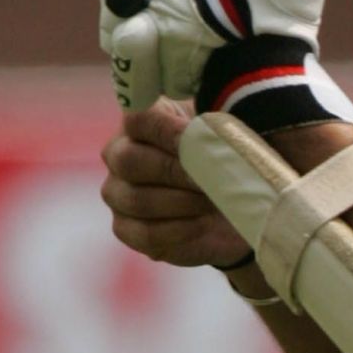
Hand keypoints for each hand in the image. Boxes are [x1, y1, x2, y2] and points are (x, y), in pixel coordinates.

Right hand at [100, 100, 249, 268]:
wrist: (234, 203)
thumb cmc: (227, 157)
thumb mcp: (227, 134)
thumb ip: (218, 126)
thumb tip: (220, 129)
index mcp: (144, 122)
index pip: (139, 119)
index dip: (168, 130)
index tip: (202, 137)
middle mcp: (120, 154)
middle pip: (129, 160)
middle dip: (176, 170)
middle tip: (212, 178)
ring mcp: (118, 193)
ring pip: (137, 199)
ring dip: (181, 202)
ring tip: (213, 200)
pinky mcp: (126, 228)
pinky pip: (145, 232)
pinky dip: (179, 229)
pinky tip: (202, 223)